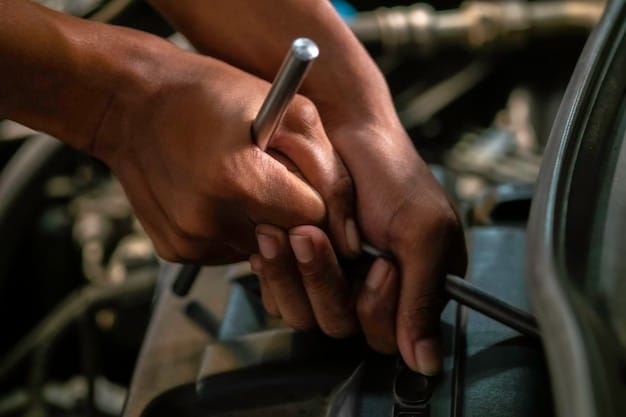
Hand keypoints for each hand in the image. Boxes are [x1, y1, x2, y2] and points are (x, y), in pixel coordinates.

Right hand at [91, 48, 356, 263]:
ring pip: (260, 251)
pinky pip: (228, 252)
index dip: (317, 201)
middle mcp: (210, 219)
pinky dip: (233, 230)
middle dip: (291, 214)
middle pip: (287, 241)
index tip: (308, 186)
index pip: (313, 219)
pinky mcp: (177, 251)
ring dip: (262, 224)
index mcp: (238, 178)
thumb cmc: (209, 94)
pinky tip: (217, 197)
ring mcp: (190, 240)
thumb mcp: (285, 109)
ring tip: (240, 183)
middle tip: (274, 180)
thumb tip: (346, 228)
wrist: (131, 104)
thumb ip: (326, 167)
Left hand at [252, 122, 465, 373]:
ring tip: (294, 232)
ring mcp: (333, 282)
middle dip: (328, 282)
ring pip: (306, 315)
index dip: (379, 307)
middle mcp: (370, 292)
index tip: (381, 264)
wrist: (343, 133)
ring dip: (297, 275)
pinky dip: (274, 271)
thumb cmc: (390, 174)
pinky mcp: (298, 272)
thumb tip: (426, 363)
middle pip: (343, 326)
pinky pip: (280, 297)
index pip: (390, 337)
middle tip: (319, 239)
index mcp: (412, 289)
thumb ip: (425, 294)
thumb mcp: (423, 229)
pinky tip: (272, 242)